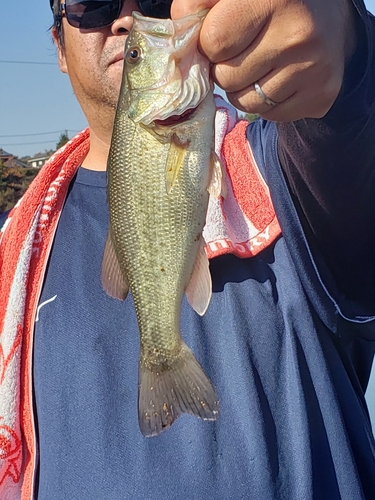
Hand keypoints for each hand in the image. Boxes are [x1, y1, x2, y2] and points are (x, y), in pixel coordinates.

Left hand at [171, 0, 356, 121]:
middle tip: (246, 51)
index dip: (211, 44)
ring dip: (243, 89)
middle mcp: (296, 33)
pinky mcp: (320, 96)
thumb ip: (198, 6)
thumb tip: (179, 41)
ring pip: (244, 102)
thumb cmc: (271, 6)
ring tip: (263, 65)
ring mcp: (311, 68)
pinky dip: (266, 103)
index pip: (214, 42)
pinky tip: (281, 79)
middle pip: (225, 78)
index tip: (226, 35)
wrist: (331, 22)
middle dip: (225, 69)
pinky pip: (268, 115)